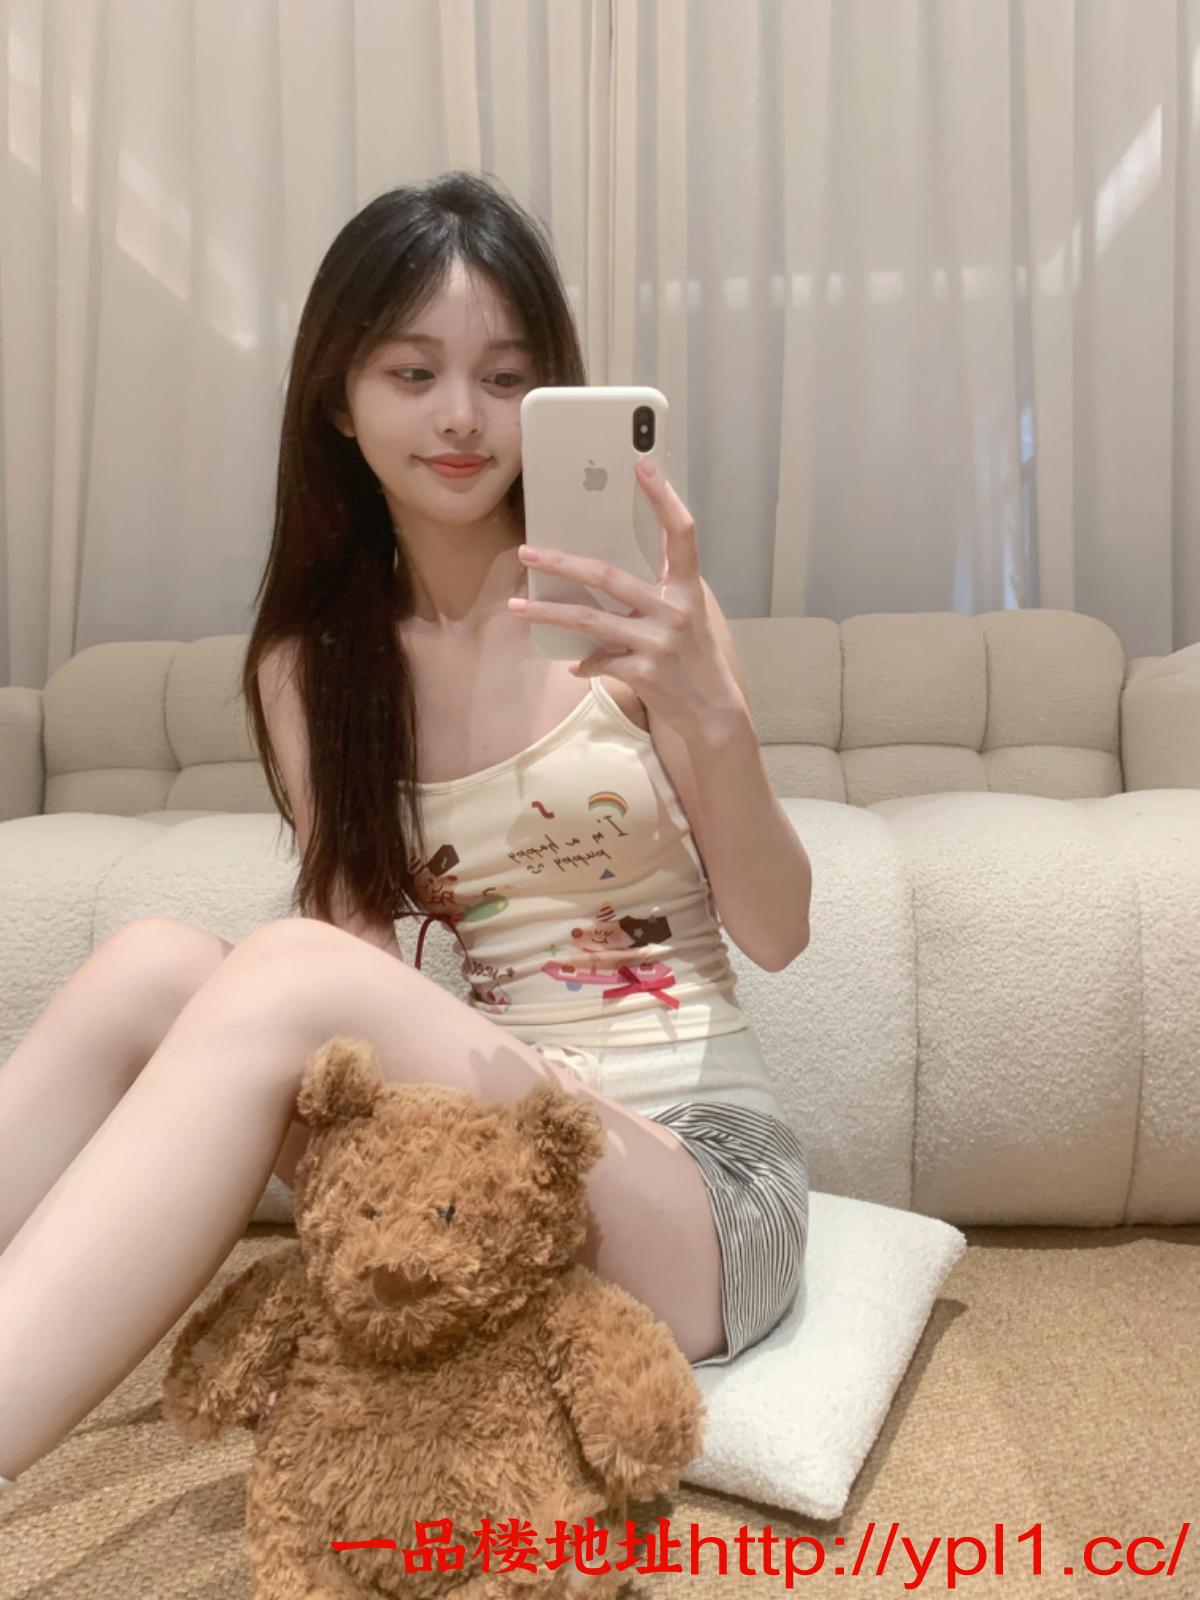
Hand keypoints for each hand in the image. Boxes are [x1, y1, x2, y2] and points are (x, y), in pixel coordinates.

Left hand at [508, 459, 742, 732]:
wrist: (712, 711)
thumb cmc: (692, 655)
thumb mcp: (684, 615)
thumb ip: (655, 591)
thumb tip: (599, 569)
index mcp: (688, 587)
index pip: (681, 532)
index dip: (663, 496)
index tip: (642, 463)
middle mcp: (675, 609)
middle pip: (609, 575)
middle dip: (562, 562)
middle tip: (528, 550)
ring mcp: (659, 641)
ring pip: (590, 619)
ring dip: (547, 614)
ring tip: (516, 606)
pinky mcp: (644, 671)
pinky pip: (598, 660)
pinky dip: (584, 662)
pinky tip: (575, 664)